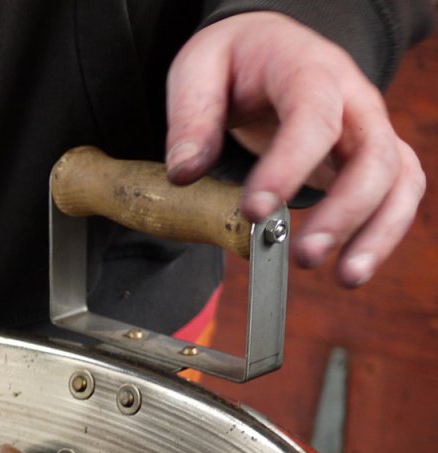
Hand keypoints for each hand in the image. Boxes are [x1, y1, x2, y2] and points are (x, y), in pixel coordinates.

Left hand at [164, 12, 424, 287]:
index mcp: (307, 68)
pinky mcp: (368, 157)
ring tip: (345, 275)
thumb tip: (184, 172)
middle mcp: (352, 98)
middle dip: (344, 211)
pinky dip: (382, 232)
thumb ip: (190, 117)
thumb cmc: (236, 60)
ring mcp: (366, 129)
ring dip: (377, 231)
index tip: (255, 209)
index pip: (312, 114)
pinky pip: (396, 193)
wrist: (269, 47)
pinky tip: (352, 266)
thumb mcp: (199, 67)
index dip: (289, 164)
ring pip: (398, 177)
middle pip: (372, 153)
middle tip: (303, 256)